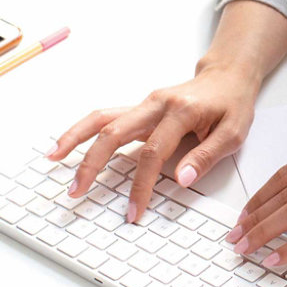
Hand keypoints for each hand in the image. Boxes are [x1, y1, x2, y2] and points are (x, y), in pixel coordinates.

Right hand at [48, 63, 257, 222]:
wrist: (227, 76)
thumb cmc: (231, 104)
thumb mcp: (234, 132)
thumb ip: (208, 155)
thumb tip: (182, 179)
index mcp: (181, 112)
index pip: (152, 152)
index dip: (140, 184)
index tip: (133, 211)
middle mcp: (156, 104)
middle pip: (114, 132)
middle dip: (92, 164)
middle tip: (76, 192)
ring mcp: (144, 104)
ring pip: (101, 118)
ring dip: (74, 138)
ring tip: (52, 159)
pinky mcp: (138, 108)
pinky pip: (105, 117)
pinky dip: (82, 130)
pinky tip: (65, 144)